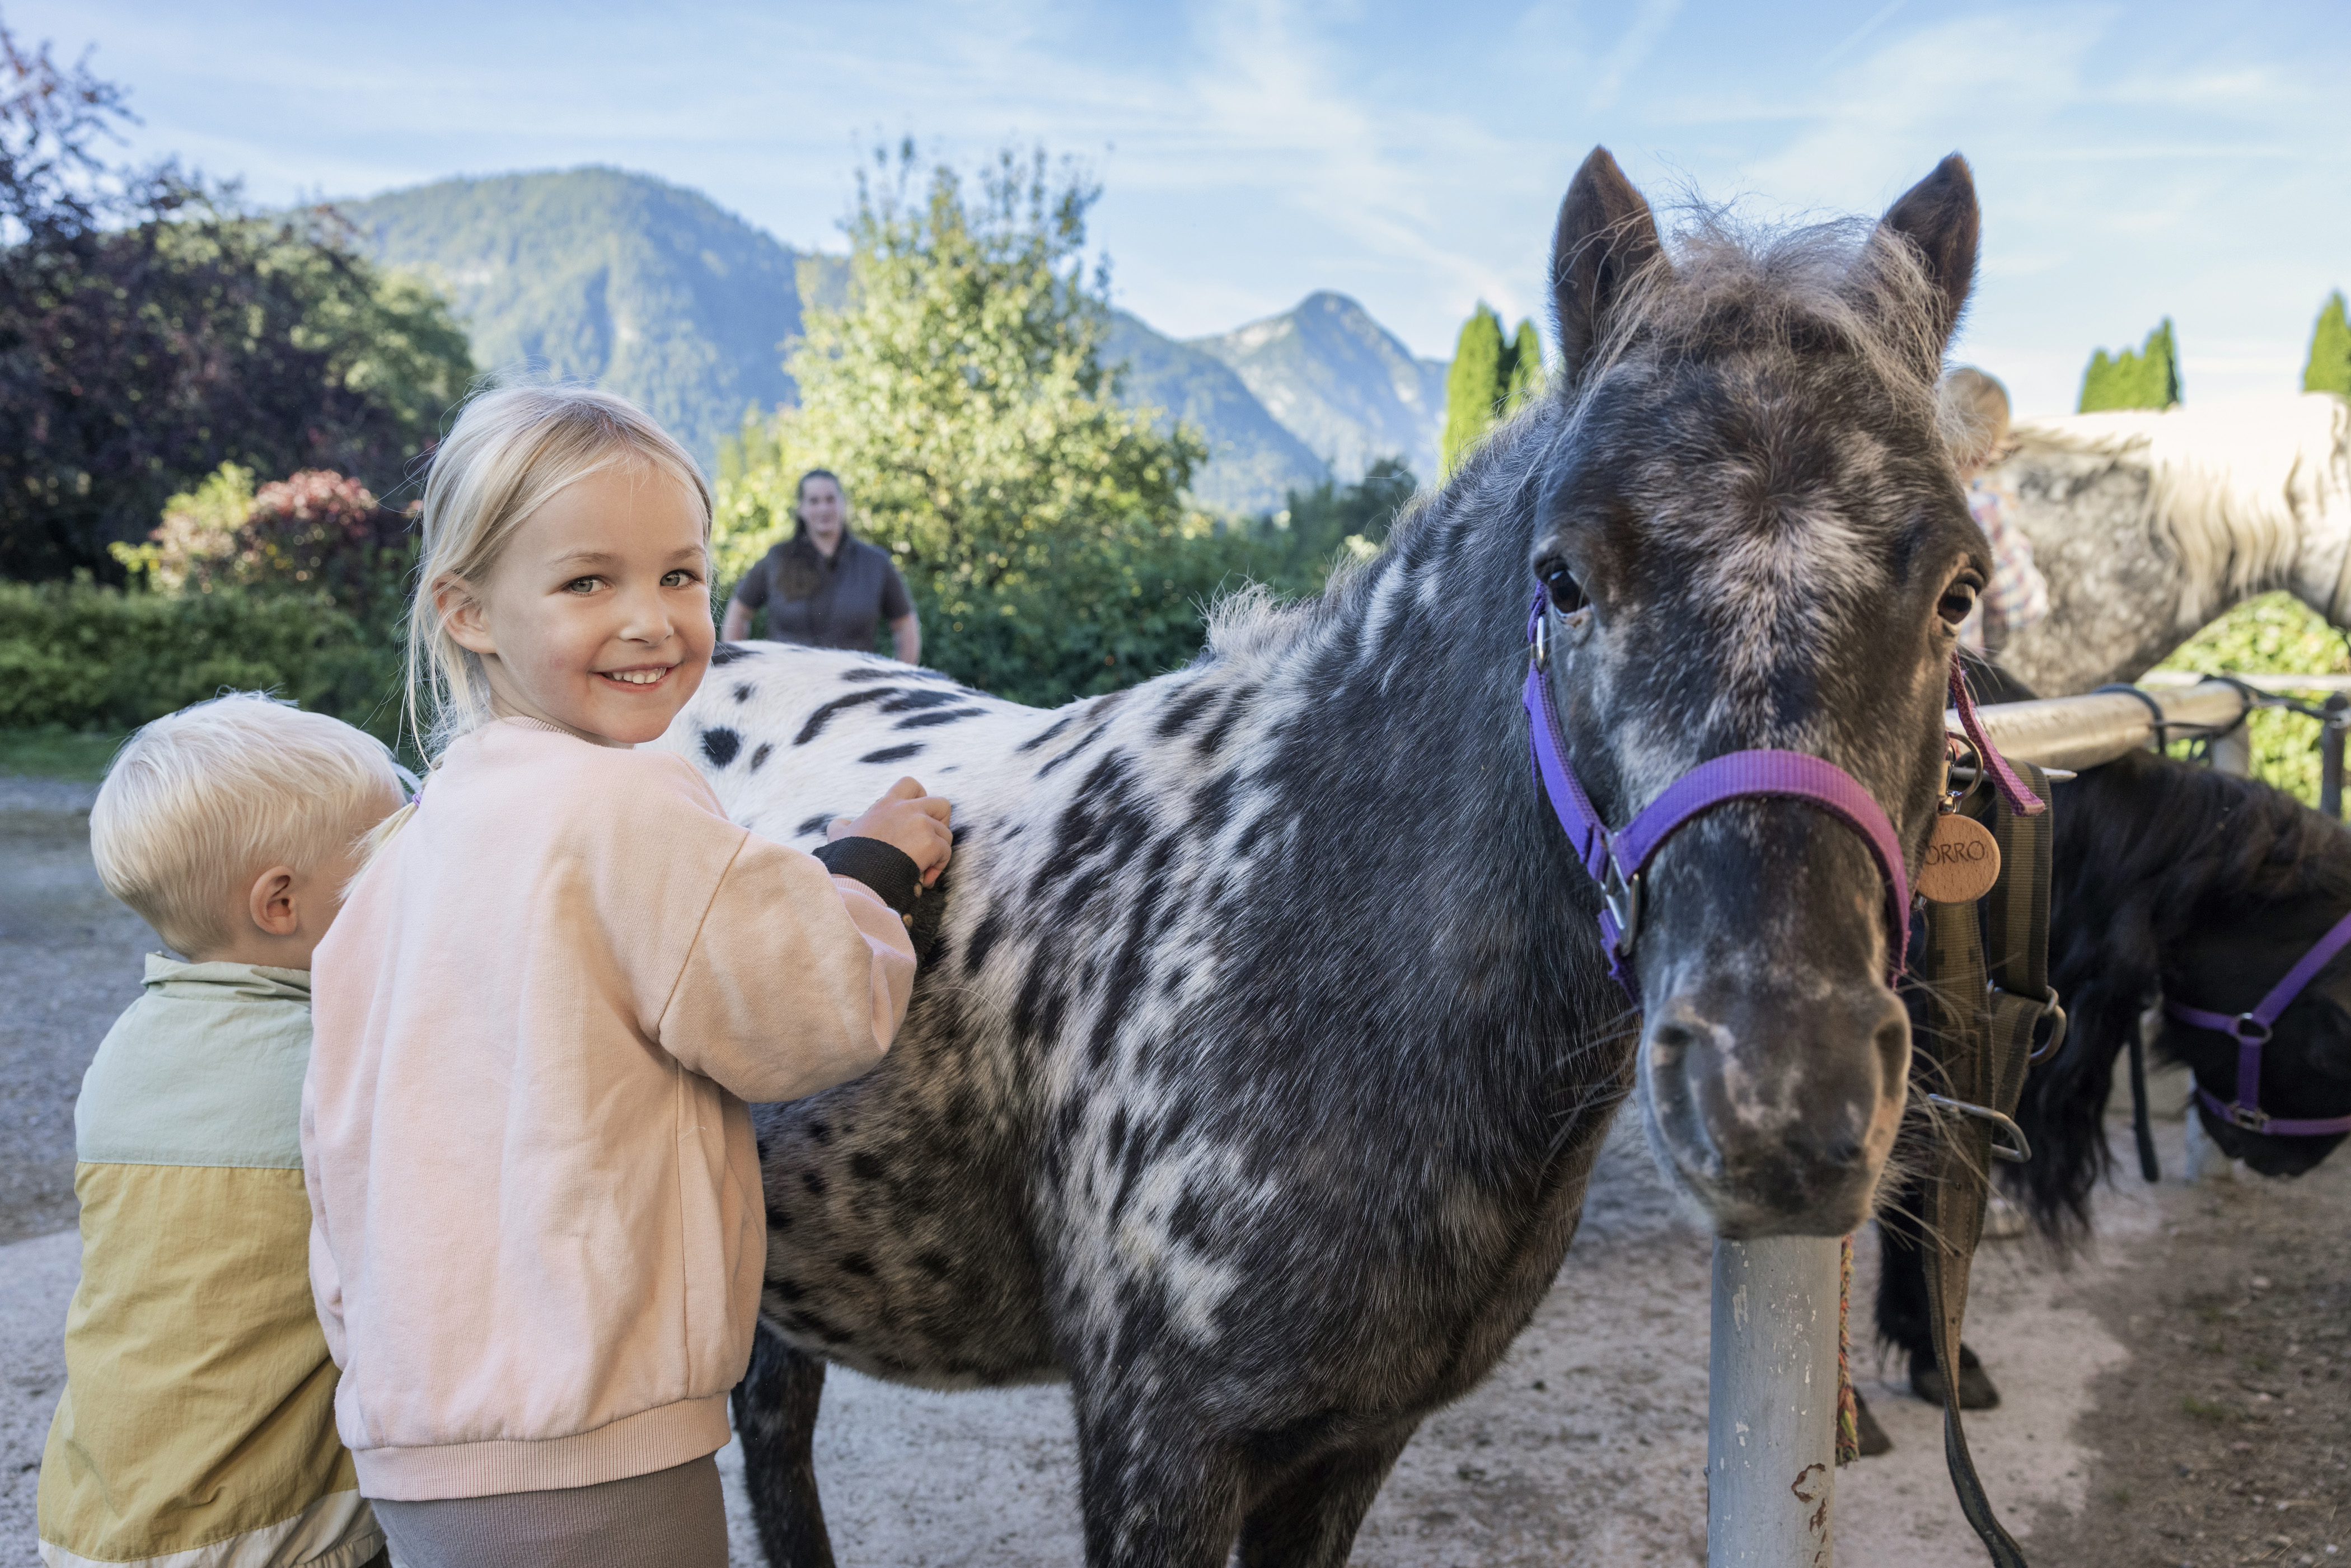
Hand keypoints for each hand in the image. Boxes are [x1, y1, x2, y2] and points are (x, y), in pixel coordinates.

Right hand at [828, 776, 951, 885]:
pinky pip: (946, 852)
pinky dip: (938, 867)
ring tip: (922, 870)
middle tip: (930, 843)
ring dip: (938, 853)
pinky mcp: (930, 842)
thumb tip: (842, 824)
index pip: (910, 784)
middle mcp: (907, 809)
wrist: (858, 877)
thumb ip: (842, 825)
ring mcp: (921, 824)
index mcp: (887, 804)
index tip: (916, 817)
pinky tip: (922, 880)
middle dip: (941, 825)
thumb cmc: (849, 859)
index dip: (921, 798)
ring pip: (945, 834)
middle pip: (942, 804)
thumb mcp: (840, 835)